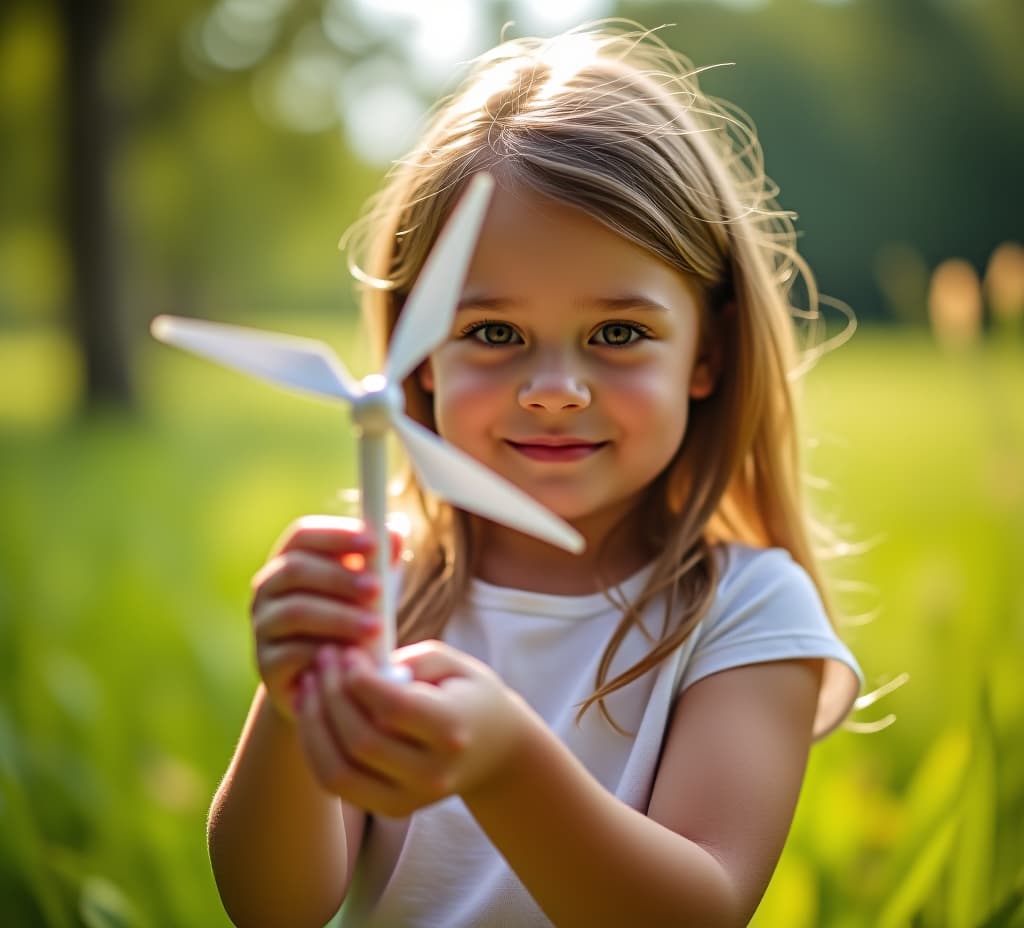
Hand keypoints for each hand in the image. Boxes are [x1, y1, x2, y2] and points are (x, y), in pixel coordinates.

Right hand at [249, 515, 401, 721]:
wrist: (330, 680)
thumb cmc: (354, 622)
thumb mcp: (372, 590)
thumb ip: (382, 561)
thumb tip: (395, 531)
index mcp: (290, 560)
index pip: (303, 535)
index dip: (336, 535)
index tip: (373, 543)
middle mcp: (267, 589)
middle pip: (295, 570)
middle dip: (340, 577)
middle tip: (377, 589)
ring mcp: (263, 626)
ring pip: (295, 611)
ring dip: (340, 617)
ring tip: (377, 627)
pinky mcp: (266, 664)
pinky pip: (292, 652)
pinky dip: (326, 651)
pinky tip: (354, 656)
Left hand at [295, 641, 529, 817]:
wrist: (497, 751)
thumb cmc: (469, 695)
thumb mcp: (454, 664)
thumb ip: (411, 660)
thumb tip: (361, 665)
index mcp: (453, 730)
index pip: (394, 708)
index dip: (360, 677)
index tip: (347, 651)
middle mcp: (433, 773)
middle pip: (362, 740)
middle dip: (331, 694)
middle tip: (323, 658)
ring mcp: (410, 798)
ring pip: (340, 771)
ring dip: (314, 724)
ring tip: (310, 684)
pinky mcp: (391, 809)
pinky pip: (337, 784)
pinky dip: (316, 748)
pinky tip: (312, 712)